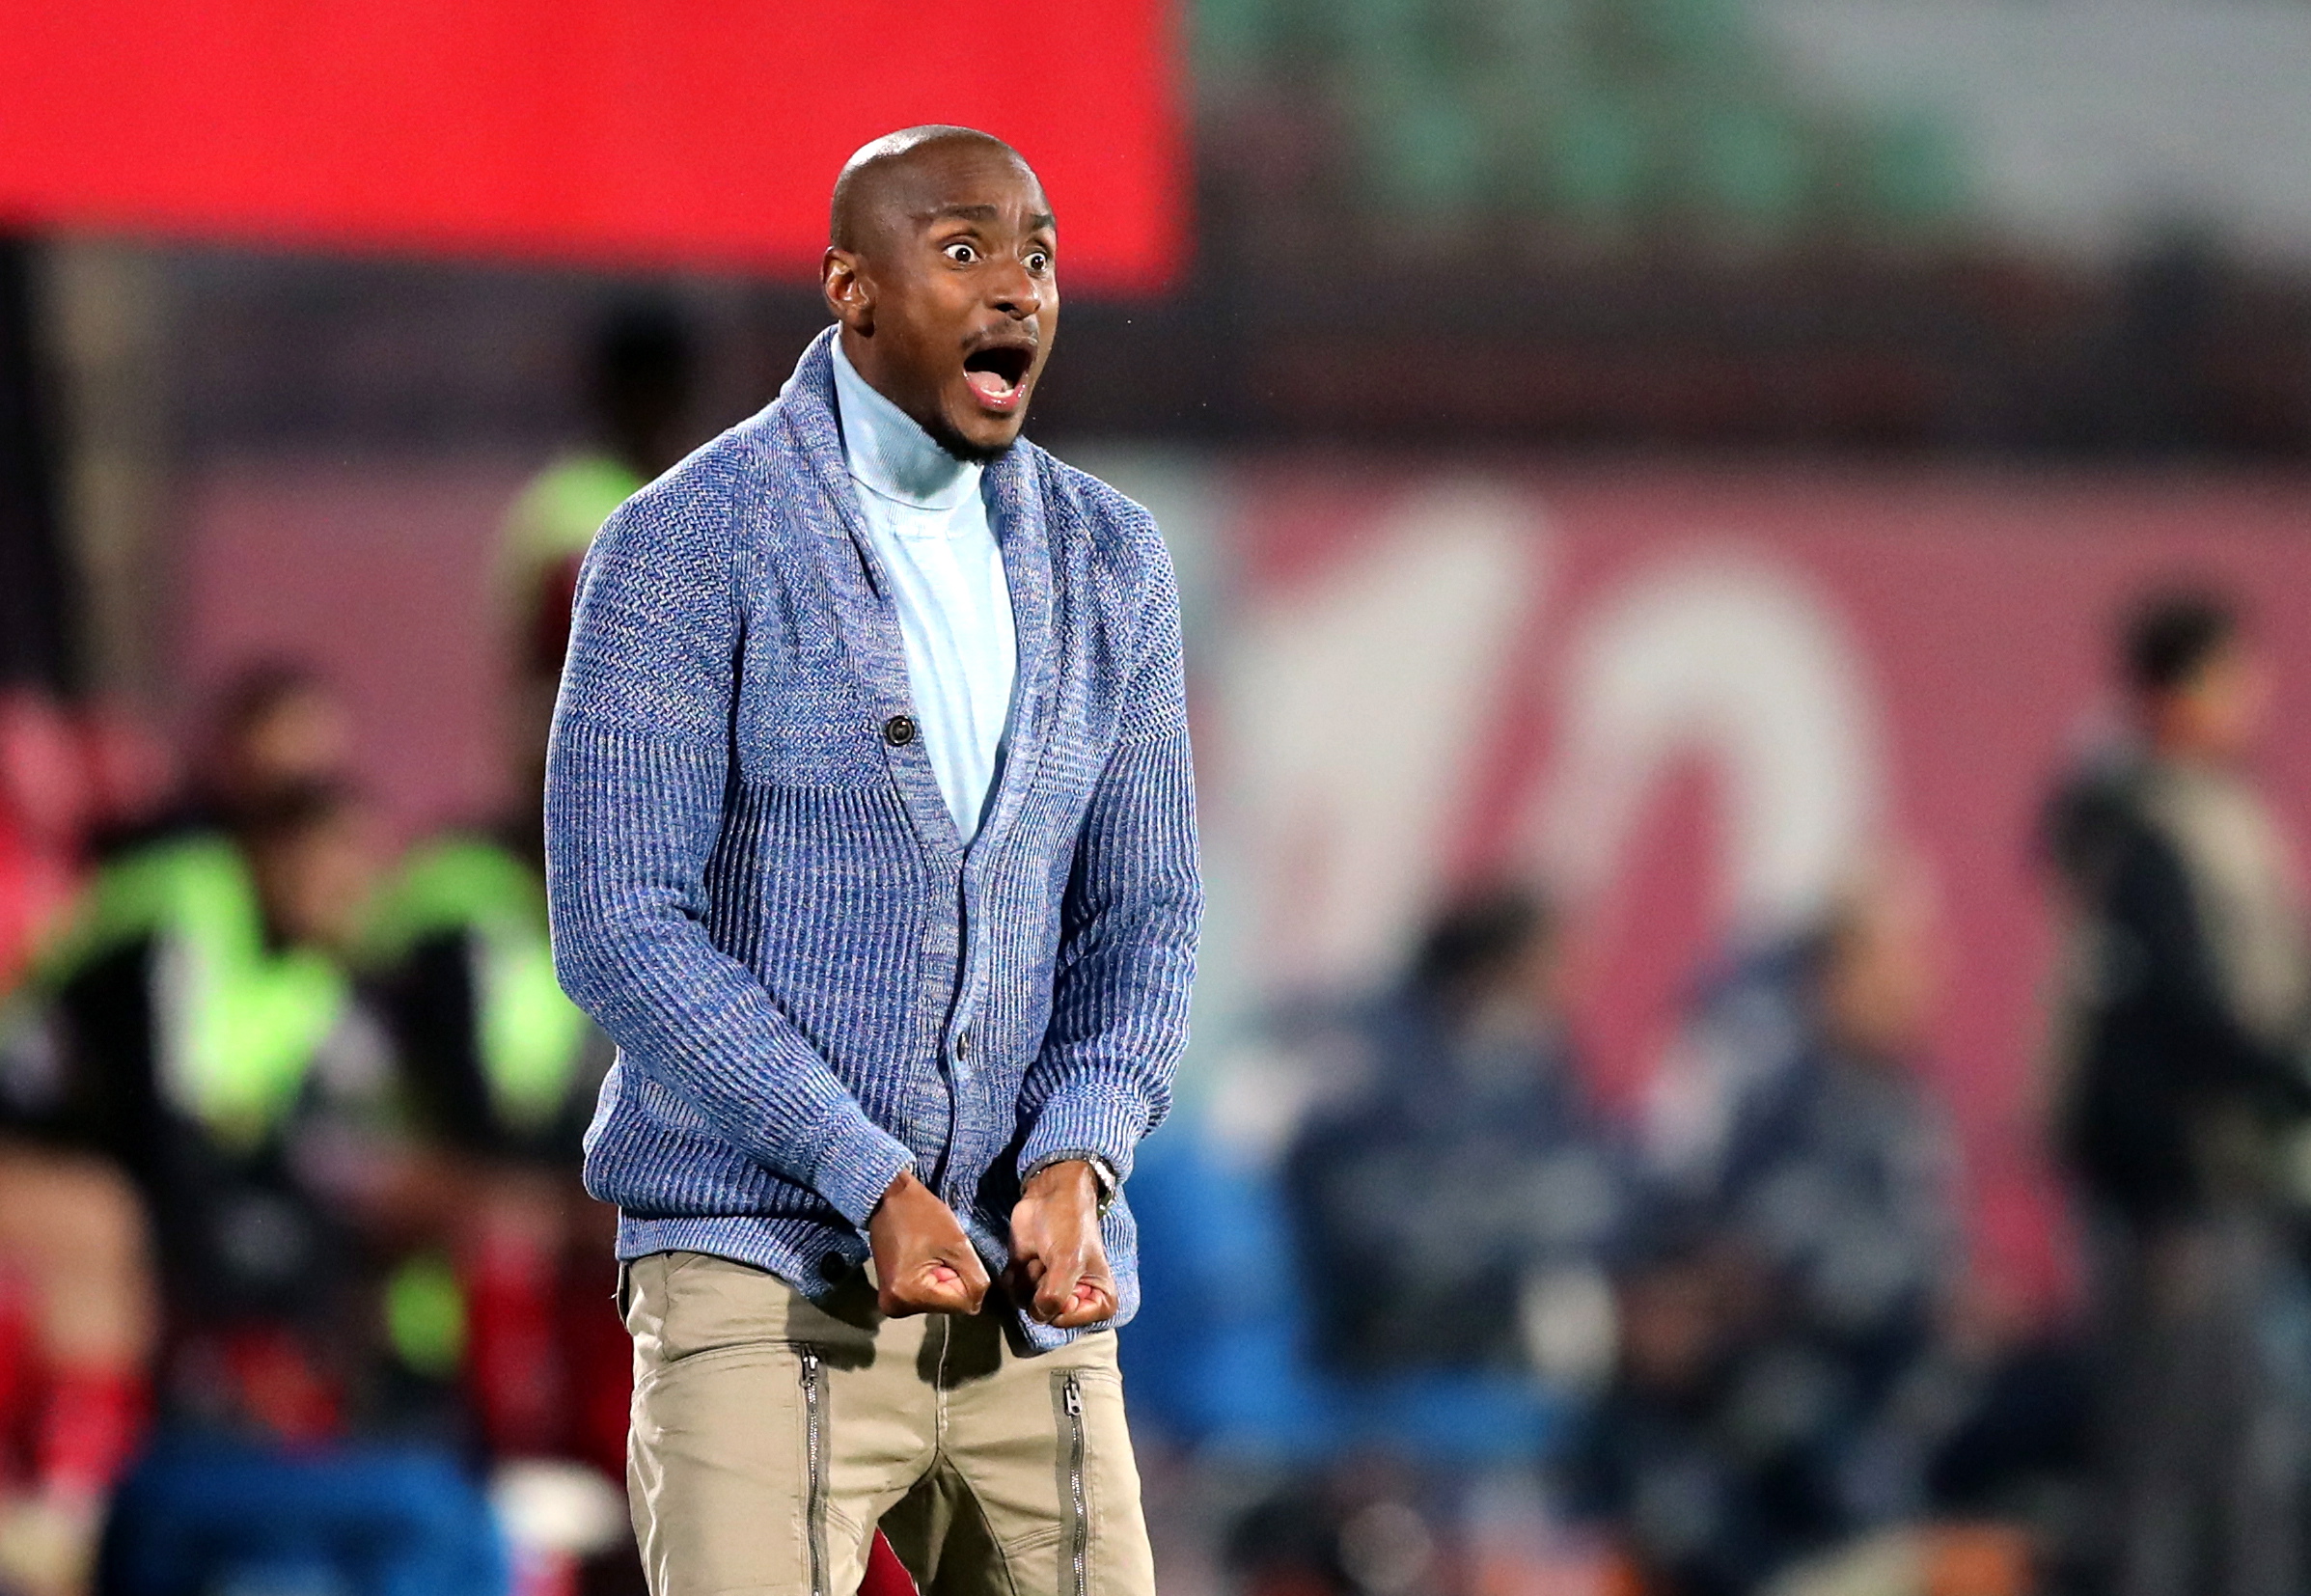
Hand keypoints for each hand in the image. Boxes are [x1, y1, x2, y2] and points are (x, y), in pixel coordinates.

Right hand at [867, 1170, 988, 1316]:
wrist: (888, 1199)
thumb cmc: (921, 1214)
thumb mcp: (958, 1245)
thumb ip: (975, 1279)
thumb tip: (978, 1303)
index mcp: (909, 1295)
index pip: (962, 1304)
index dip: (967, 1279)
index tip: (952, 1256)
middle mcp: (895, 1307)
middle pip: (949, 1305)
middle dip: (953, 1280)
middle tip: (938, 1253)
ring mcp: (891, 1305)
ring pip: (939, 1301)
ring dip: (943, 1279)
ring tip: (929, 1254)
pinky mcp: (891, 1298)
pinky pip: (926, 1297)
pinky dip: (932, 1280)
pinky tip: (922, 1260)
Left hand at [1008, 1161, 1117, 1328]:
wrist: (1049, 1193)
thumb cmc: (1069, 1225)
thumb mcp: (1067, 1263)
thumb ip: (1054, 1297)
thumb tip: (1038, 1315)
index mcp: (1099, 1300)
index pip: (1069, 1322)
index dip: (1060, 1302)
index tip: (1065, 1275)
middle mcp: (1075, 1298)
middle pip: (1044, 1313)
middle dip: (1041, 1284)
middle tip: (1051, 1260)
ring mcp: (1049, 1288)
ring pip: (1025, 1303)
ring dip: (1028, 1277)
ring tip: (1040, 1255)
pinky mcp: (1028, 1277)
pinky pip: (1012, 1290)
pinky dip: (1014, 1273)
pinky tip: (1026, 1255)